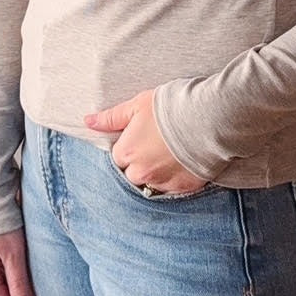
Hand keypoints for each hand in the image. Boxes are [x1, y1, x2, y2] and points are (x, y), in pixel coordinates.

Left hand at [84, 88, 208, 194]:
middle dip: (141, 164)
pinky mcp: (183, 188)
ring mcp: (162, 182)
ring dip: (157, 174)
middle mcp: (140, 172)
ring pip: (152, 184)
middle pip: (133, 174)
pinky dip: (175, 180)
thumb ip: (111, 117)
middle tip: (157, 146)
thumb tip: (88, 121)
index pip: (119, 157)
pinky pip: (172, 190)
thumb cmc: (170, 107)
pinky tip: (182, 164)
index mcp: (126, 152)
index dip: (130, 147)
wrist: (207, 118)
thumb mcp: (137, 105)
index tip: (142, 138)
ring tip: (171, 156)